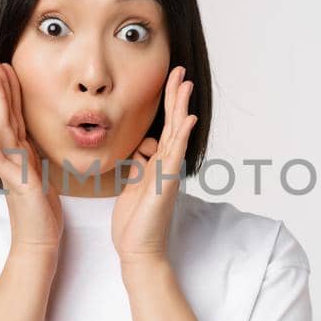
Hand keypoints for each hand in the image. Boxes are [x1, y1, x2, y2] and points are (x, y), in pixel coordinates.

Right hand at [0, 55, 63, 250]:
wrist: (39, 239)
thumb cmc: (40, 209)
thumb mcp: (39, 174)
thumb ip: (31, 155)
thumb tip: (29, 140)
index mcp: (20, 151)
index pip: (15, 113)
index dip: (10, 88)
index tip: (7, 64)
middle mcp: (13, 156)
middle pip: (5, 114)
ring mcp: (11, 167)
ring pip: (2, 128)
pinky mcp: (16, 182)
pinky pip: (1, 158)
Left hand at [112, 65, 196, 263]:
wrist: (138, 249)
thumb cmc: (135, 221)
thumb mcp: (133, 184)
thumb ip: (140, 164)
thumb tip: (143, 148)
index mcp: (157, 164)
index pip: (163, 127)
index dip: (166, 103)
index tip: (169, 80)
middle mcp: (166, 165)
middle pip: (173, 123)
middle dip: (175, 96)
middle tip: (180, 71)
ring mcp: (168, 172)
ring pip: (176, 132)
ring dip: (180, 106)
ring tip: (185, 83)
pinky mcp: (166, 182)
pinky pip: (175, 154)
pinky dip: (182, 135)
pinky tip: (187, 119)